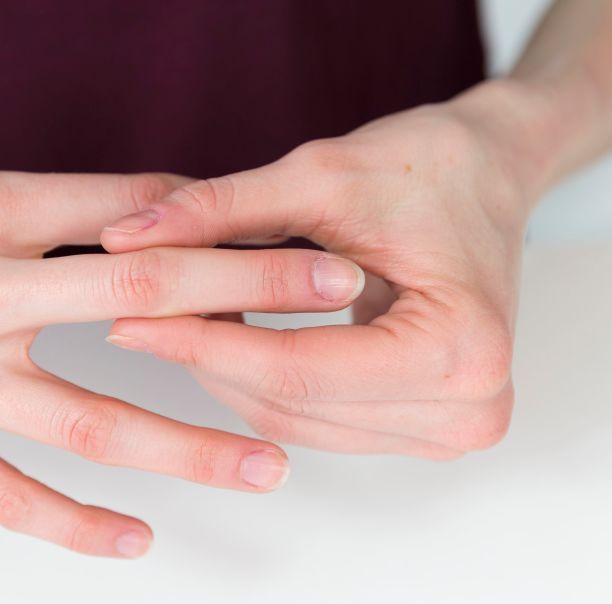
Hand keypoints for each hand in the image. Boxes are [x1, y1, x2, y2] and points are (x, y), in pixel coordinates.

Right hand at [0, 164, 359, 555]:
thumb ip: (13, 207)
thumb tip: (112, 219)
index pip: (125, 207)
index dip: (218, 215)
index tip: (287, 224)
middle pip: (139, 294)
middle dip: (248, 294)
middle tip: (334, 298)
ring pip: (89, 417)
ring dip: (188, 443)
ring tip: (268, 465)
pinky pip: (3, 495)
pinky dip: (72, 525)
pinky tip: (135, 542)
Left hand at [101, 86, 533, 458]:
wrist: (489, 176)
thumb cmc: (425, 167)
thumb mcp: (320, 176)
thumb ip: (221, 211)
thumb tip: (122, 240)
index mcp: (461, 348)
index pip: (296, 370)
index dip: (200, 345)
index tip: (124, 318)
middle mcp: (469, 408)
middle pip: (292, 405)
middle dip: (206, 360)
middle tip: (136, 313)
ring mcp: (452, 429)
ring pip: (294, 423)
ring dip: (227, 375)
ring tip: (178, 317)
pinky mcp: (427, 429)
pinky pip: (315, 421)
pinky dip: (261, 382)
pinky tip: (226, 336)